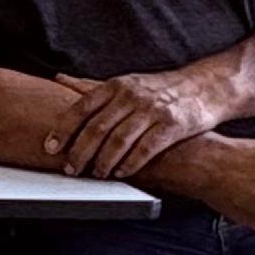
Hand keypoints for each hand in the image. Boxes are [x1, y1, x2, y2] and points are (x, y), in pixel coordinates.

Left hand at [46, 70, 214, 180]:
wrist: (204, 89)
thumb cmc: (159, 91)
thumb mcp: (126, 83)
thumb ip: (95, 87)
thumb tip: (61, 80)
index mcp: (118, 86)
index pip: (82, 107)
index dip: (63, 129)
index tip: (50, 147)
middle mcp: (132, 96)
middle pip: (97, 127)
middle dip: (80, 152)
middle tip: (70, 169)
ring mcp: (153, 110)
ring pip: (119, 141)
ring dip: (103, 162)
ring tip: (95, 174)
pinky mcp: (172, 125)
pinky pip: (145, 149)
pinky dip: (130, 164)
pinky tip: (121, 173)